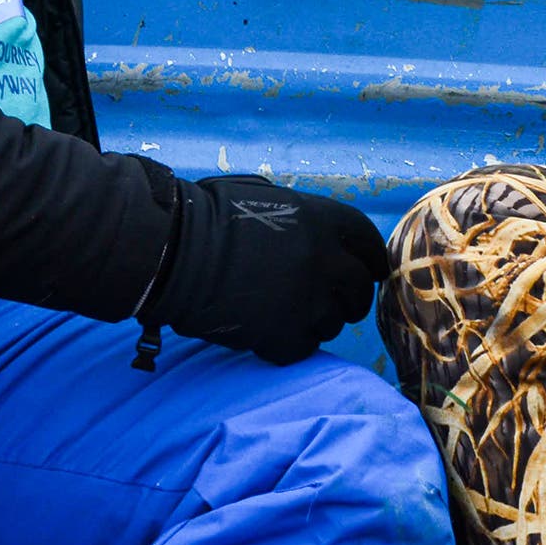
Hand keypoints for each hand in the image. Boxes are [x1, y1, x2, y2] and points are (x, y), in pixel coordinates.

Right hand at [142, 176, 390, 363]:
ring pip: (334, 322)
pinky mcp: (285, 338)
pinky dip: (292, 342)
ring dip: (320, 320)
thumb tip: (321, 237)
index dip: (370, 259)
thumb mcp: (268, 198)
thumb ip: (304, 218)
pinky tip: (271, 331)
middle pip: (359, 289)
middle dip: (353, 297)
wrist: (174, 254)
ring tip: (291, 314)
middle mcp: (325, 262)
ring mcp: (307, 303)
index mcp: (324, 221)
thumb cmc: (210, 216)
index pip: (368, 243)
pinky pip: (305, 346)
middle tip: (340, 304)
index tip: (370, 270)